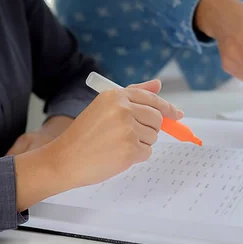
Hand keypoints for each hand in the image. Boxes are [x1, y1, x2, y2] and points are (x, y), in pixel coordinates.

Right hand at [13, 80, 182, 210]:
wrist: (65, 159)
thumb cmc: (84, 134)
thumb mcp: (104, 107)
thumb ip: (133, 94)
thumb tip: (158, 84)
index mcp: (116, 96)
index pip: (151, 99)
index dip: (167, 108)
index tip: (177, 114)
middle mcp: (124, 109)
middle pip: (157, 119)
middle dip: (149, 128)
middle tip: (129, 136)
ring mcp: (128, 130)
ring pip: (153, 137)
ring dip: (140, 143)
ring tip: (116, 145)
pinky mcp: (131, 149)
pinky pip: (146, 152)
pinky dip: (136, 156)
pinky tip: (117, 155)